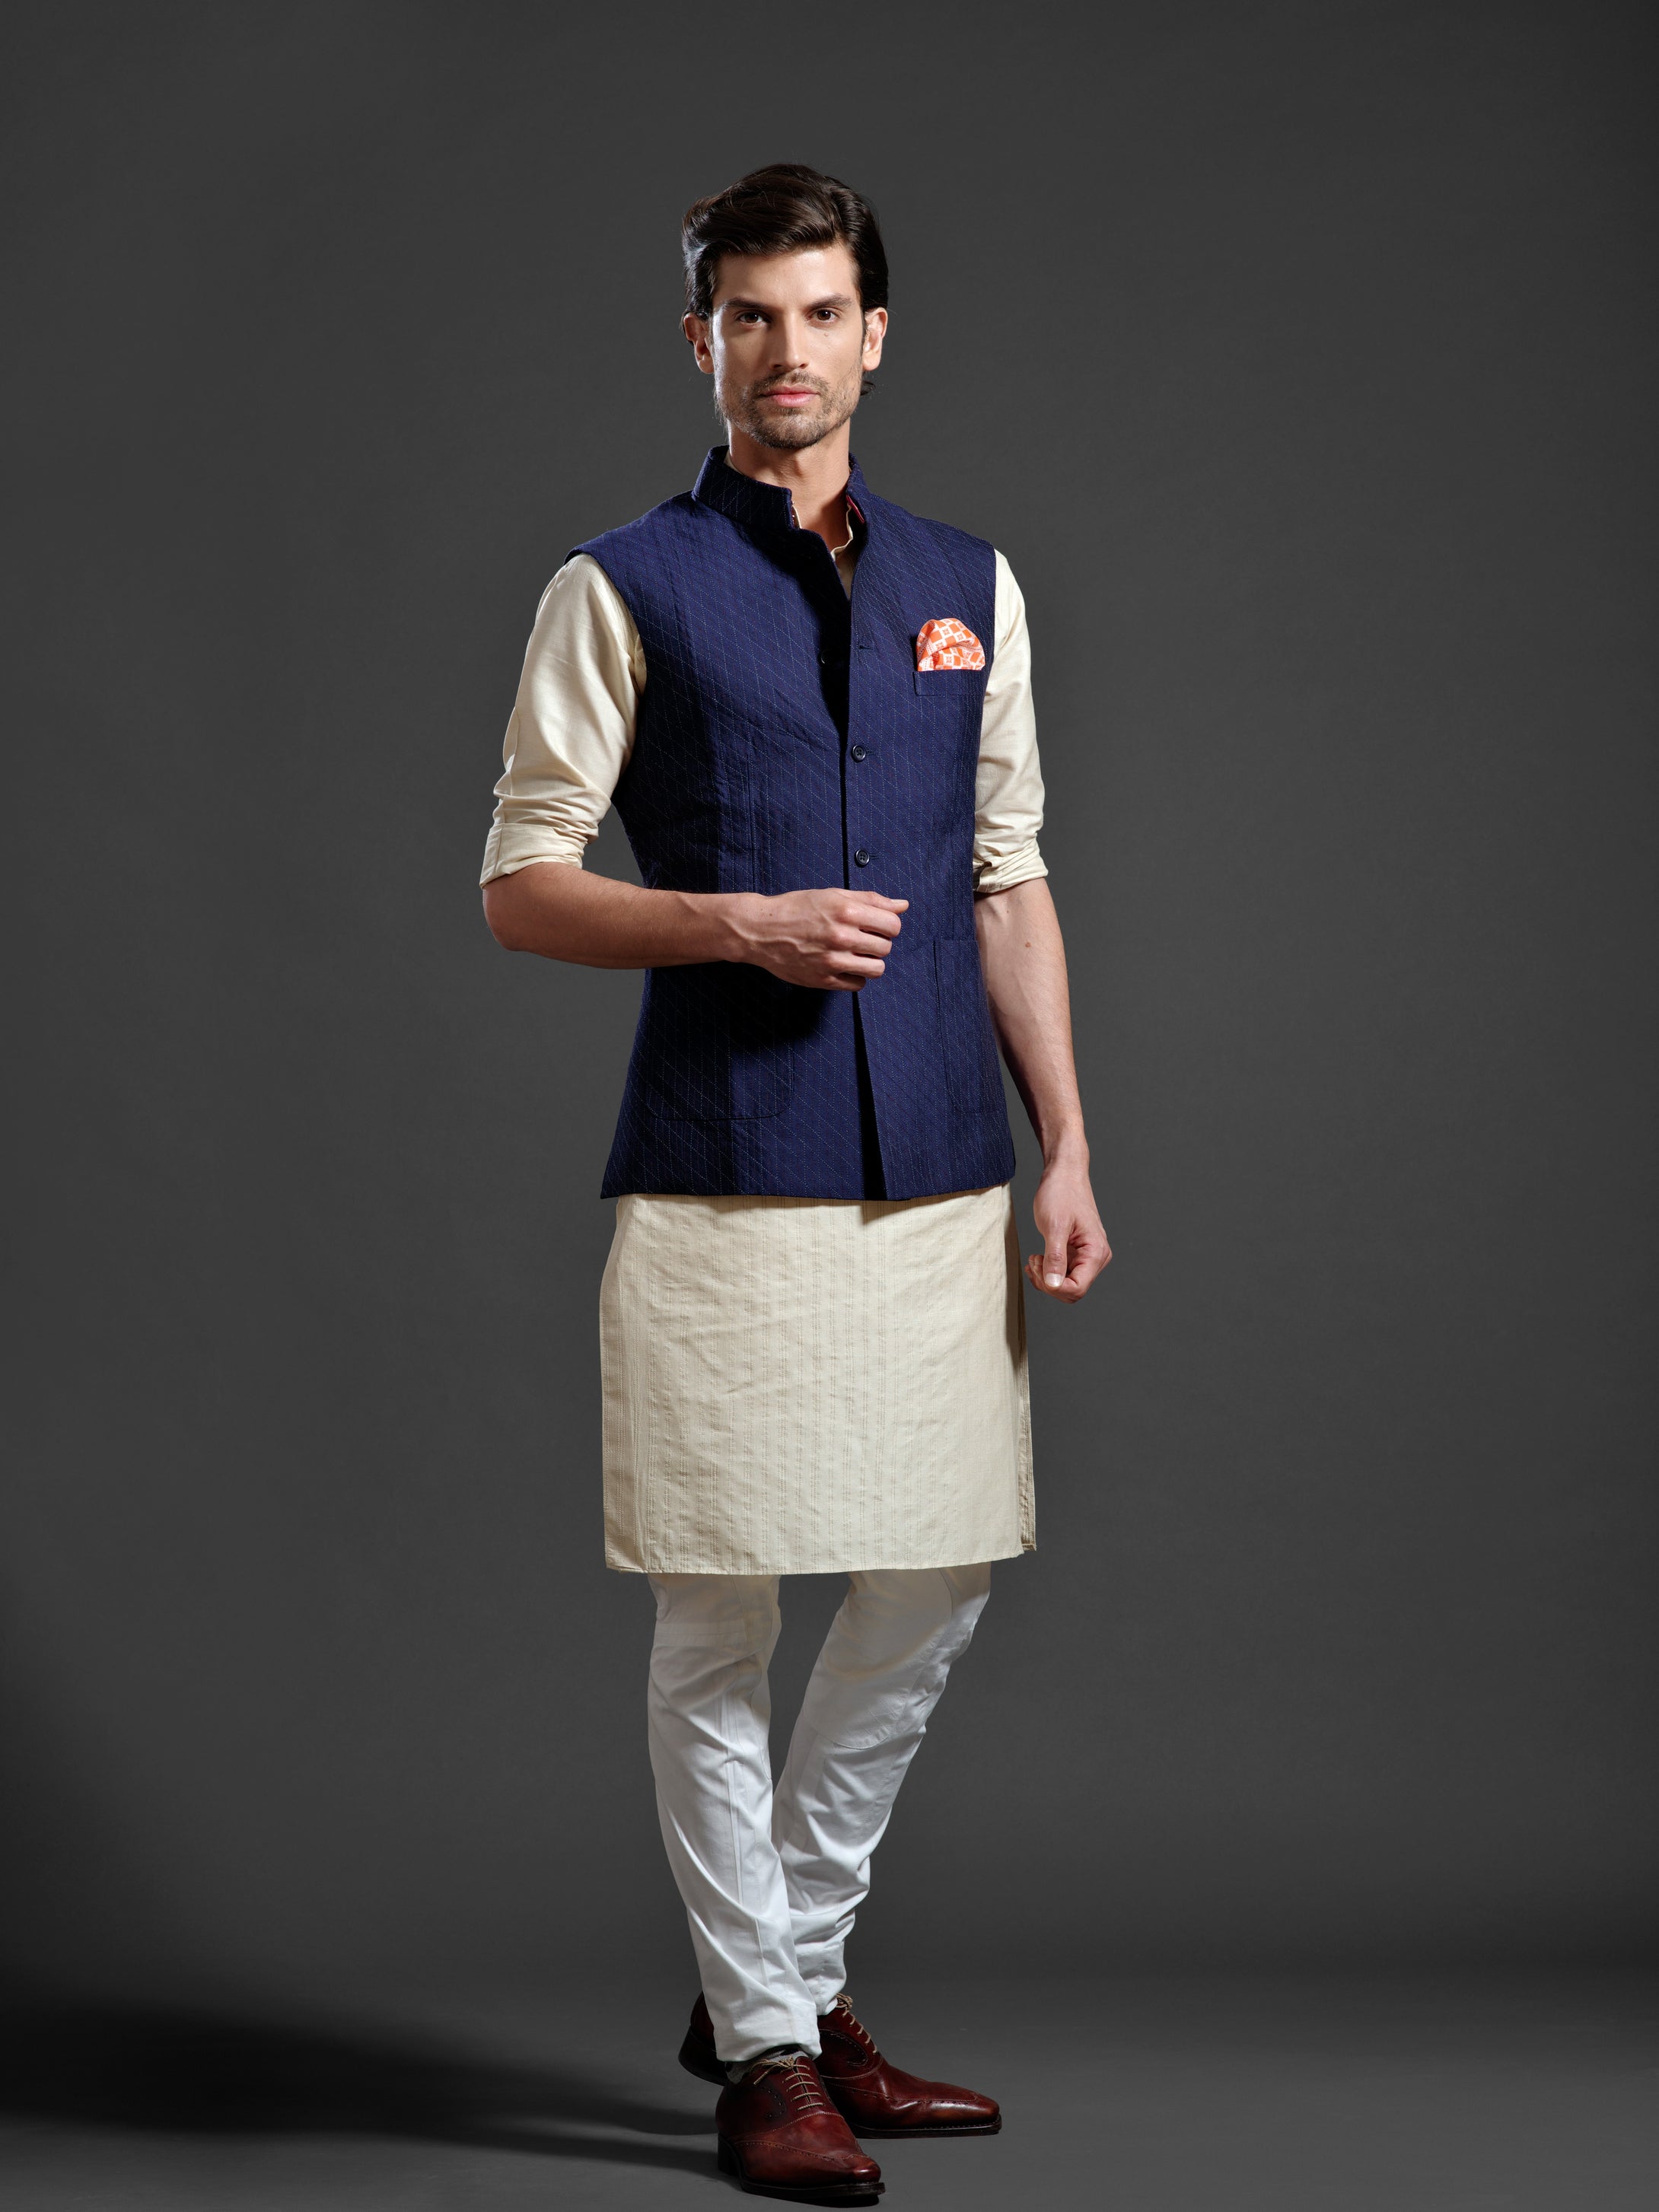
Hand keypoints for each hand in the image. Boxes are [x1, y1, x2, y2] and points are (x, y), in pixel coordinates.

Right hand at [728, 888, 907, 990]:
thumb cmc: (797, 908)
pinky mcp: (823, 979)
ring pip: (876, 969)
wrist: (761, 930)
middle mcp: (841, 937)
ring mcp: (832, 961)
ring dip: (870, 961)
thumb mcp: (833, 895)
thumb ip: (871, 900)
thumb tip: (903, 905)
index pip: (893, 926)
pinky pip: (857, 984)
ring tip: (855, 953)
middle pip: (886, 948)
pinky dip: (855, 976)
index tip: (877, 926)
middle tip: (861, 938)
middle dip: (879, 943)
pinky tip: (843, 965)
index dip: (889, 926)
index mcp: (846, 912)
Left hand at [1025, 1161, 1110, 1302]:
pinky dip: (1046, 1272)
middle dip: (1048, 1283)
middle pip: (1072, 1291)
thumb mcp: (1055, 1226)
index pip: (1077, 1288)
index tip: (1038, 1268)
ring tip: (1034, 1259)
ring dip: (1046, 1278)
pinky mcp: (1076, 1253)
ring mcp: (1086, 1256)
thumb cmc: (1061, 1193)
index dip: (1054, 1287)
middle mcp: (1096, 1257)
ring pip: (1066, 1285)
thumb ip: (1055, 1258)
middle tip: (1033, 1262)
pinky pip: (1062, 1274)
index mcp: (1096, 1252)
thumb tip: (1054, 1285)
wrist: (1064, 1175)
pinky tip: (1036, 1260)